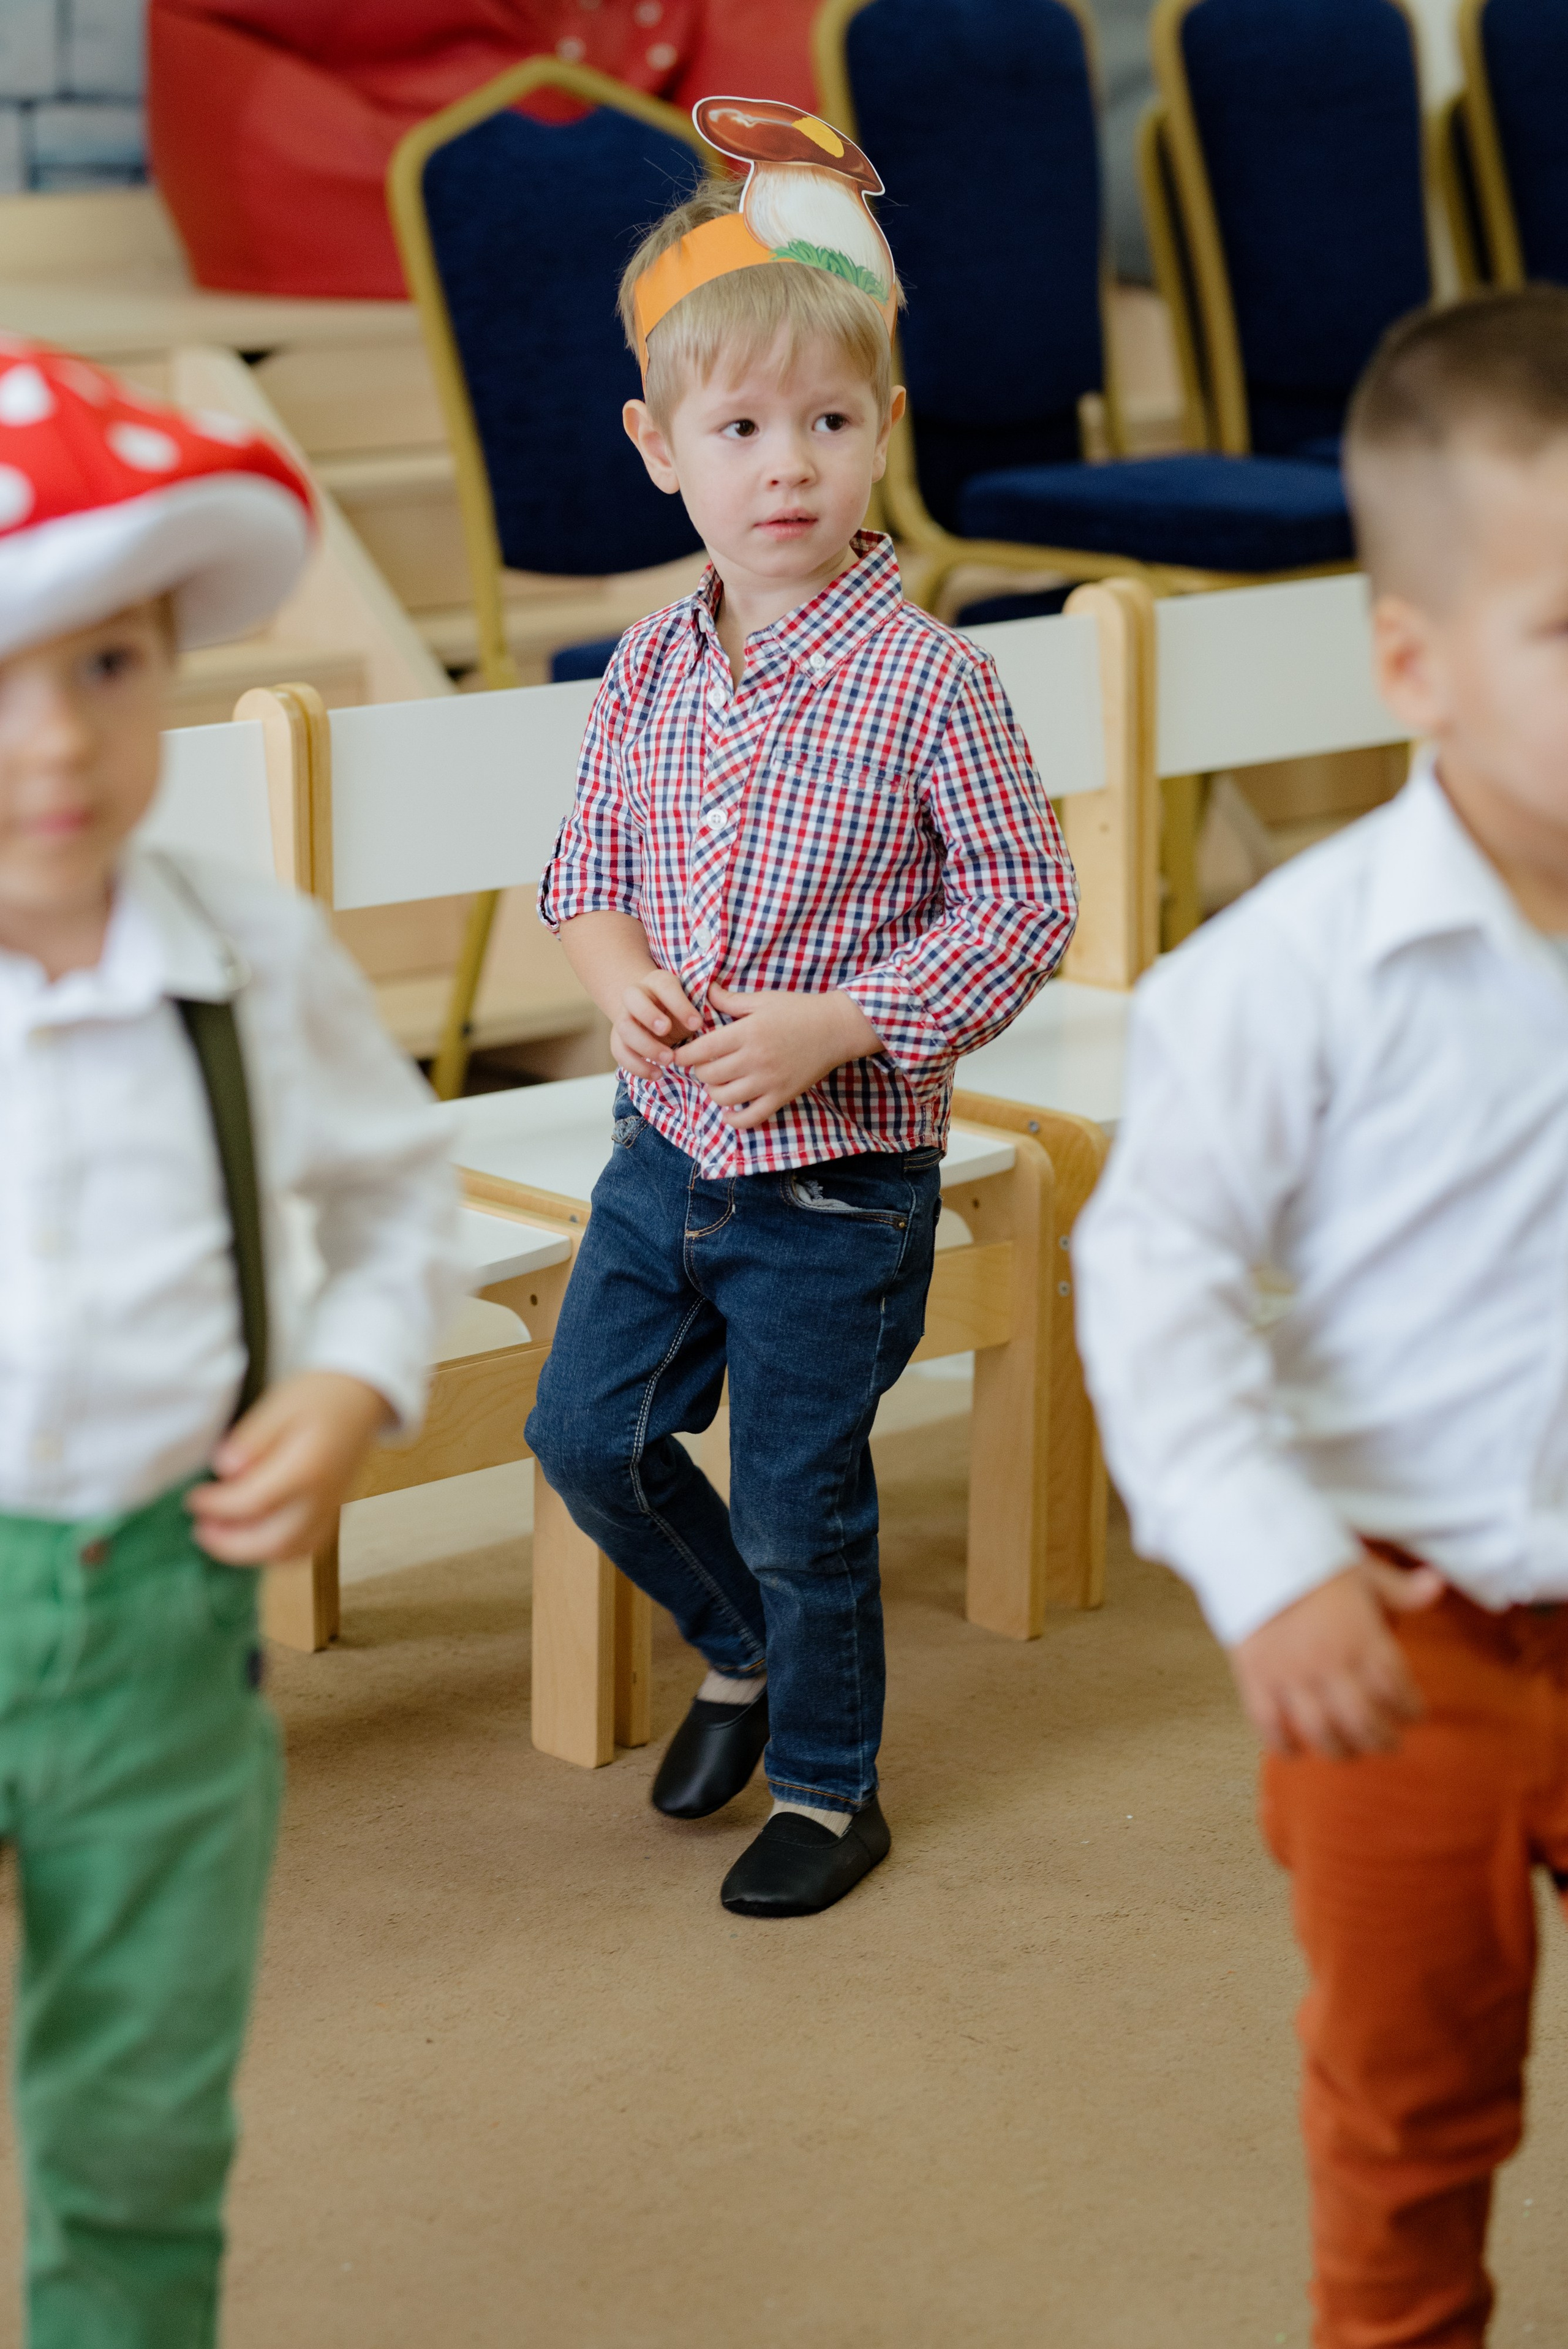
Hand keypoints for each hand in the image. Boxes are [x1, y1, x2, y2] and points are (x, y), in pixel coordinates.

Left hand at [186, 1371, 390, 1564]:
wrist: (362, 1397)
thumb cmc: (319, 1396)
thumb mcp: (279, 1405)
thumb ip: (252, 1439)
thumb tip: (224, 1469)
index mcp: (308, 1467)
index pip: (253, 1502)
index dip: (217, 1506)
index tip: (192, 1499)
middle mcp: (323, 1497)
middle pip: (273, 1542)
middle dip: (229, 1544)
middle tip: (200, 1528)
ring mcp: (331, 1508)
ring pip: (289, 1551)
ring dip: (250, 1553)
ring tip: (219, 1535)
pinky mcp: (334, 1512)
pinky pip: (305, 1547)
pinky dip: (275, 1551)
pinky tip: (252, 1536)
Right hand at [610, 965, 702, 1078]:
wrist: (655, 1014)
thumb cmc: (680, 1009)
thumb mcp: (693, 1001)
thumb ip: (706, 1003)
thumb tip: (726, 1002)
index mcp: (657, 981)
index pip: (664, 986)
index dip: (679, 1004)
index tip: (697, 1024)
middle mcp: (635, 995)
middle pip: (632, 999)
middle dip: (649, 1016)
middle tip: (668, 1032)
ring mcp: (624, 1017)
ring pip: (623, 1028)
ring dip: (644, 1045)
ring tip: (668, 1060)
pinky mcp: (618, 1040)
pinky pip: (619, 1052)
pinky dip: (636, 1065)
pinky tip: (656, 1074)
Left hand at [674, 982, 883, 1127]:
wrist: (835, 1028)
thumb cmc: (798, 1010)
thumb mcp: (762, 999)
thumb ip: (730, 1000)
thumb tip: (704, 992)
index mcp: (747, 1033)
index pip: (703, 1049)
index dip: (685, 1055)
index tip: (679, 1055)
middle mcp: (754, 1059)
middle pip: (709, 1075)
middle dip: (699, 1071)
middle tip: (703, 1064)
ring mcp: (768, 1081)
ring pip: (724, 1097)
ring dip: (714, 1092)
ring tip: (717, 1083)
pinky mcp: (781, 1096)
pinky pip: (751, 1117)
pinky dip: (734, 1119)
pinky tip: (728, 1112)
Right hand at [1230, 1553, 1444, 1759]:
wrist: (1250, 1547)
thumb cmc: (1311, 1559)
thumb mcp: (1362, 1570)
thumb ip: (1400, 1589)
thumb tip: (1438, 1584)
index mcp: (1361, 1638)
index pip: (1396, 1689)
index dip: (1410, 1709)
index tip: (1414, 1716)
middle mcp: (1329, 1662)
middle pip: (1364, 1721)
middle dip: (1382, 1739)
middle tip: (1389, 1743)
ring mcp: (1290, 1674)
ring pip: (1321, 1731)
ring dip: (1341, 1750)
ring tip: (1350, 1751)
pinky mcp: (1256, 1677)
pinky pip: (1270, 1725)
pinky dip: (1284, 1745)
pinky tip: (1297, 1751)